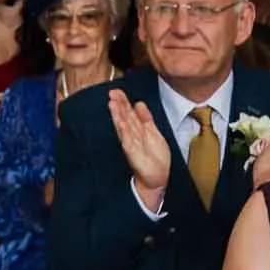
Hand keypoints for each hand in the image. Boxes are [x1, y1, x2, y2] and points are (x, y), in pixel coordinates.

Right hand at [107, 90, 171, 206]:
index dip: (123, 101)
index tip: (117, 91)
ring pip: (123, 126)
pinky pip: (128, 140)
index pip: (129, 112)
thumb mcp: (154, 133)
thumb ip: (146, 119)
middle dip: (118, 105)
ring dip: (117, 115)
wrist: (157, 178)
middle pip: (124, 117)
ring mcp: (132, 144)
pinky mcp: (133, 154)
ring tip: (112, 104)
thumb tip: (139, 103)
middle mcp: (132, 135)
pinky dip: (124, 131)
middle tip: (112, 93)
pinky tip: (120, 123)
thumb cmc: (155, 158)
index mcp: (137, 130)